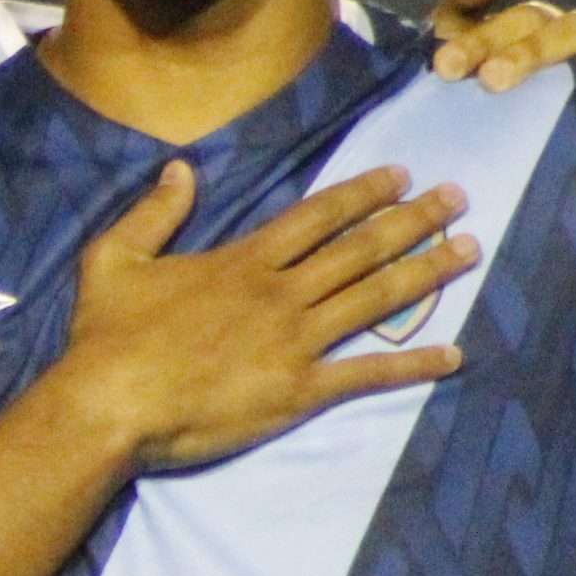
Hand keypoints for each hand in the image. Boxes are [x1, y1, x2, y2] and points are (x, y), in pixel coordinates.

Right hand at [44, 160, 474, 476]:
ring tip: (469, 252)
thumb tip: (180, 169)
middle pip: (361, 249)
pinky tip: (453, 354)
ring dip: (427, 274)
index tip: (402, 176)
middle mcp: (280, 294)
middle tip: (458, 200)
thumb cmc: (106, 337)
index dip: (363, 194)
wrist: (108, 406)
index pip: (317, 217)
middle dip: (415, 221)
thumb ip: (153, 213)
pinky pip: (367, 374)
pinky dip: (412, 364)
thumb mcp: (114, 259)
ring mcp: (294, 342)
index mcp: (242, 260)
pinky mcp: (298, 391)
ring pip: (375, 299)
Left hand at [424, 0, 575, 91]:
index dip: (482, 39)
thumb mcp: (448, 45)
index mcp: (529, 29)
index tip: (446, 66)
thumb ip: (465, 0)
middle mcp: (573, 43)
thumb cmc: (465, 89)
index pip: (516, 20)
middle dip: (530, 52)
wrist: (474, 150)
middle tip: (492, 81)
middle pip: (567, 30)